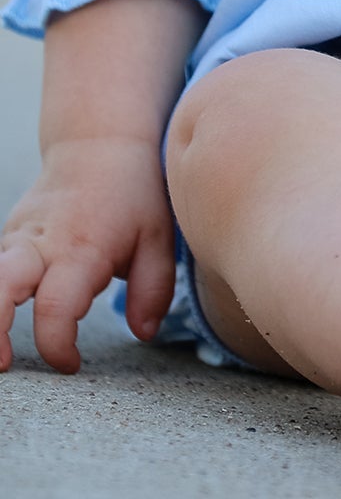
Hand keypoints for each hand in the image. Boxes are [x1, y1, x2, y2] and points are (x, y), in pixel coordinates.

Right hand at [0, 136, 176, 373]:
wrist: (99, 142)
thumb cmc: (134, 193)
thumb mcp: (159, 236)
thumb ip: (153, 289)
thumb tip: (143, 333)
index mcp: (82, 247)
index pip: (57, 306)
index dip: (58, 345)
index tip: (71, 363)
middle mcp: (42, 242)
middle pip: (1, 287)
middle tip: (4, 365)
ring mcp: (18, 237)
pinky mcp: (9, 238)